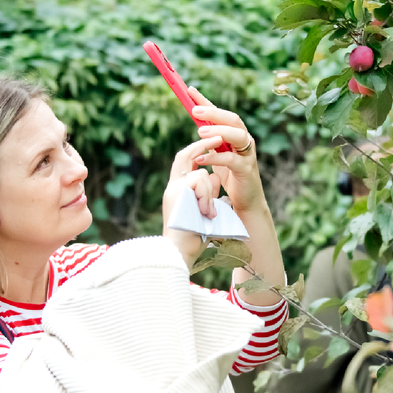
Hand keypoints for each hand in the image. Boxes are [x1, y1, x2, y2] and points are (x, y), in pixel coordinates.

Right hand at [162, 135, 224, 262]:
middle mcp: (173, 187)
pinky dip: (207, 197)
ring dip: (209, 192)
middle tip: (219, 138)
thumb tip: (214, 176)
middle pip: (185, 156)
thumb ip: (207, 193)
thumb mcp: (204, 210)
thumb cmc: (193, 238)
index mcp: (178, 190)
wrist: (179, 253)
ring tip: (208, 214)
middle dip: (203, 145)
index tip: (212, 142)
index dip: (198, 150)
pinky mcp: (177, 193)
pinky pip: (199, 182)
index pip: (185, 162)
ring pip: (200, 174)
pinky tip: (206, 213)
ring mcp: (173, 189)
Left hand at [187, 86, 266, 213]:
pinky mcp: (246, 170)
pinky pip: (232, 159)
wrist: (245, 202)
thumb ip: (210, 140)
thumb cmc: (230, 176)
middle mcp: (244, 141)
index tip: (189, 90)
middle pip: (233, 119)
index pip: (220, 113)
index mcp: (236, 135)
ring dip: (218, 131)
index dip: (206, 101)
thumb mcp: (217, 154)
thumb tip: (197, 122)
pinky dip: (216, 157)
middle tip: (195, 110)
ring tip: (200, 131)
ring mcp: (248, 154)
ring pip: (237, 135)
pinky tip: (202, 158)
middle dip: (214, 112)